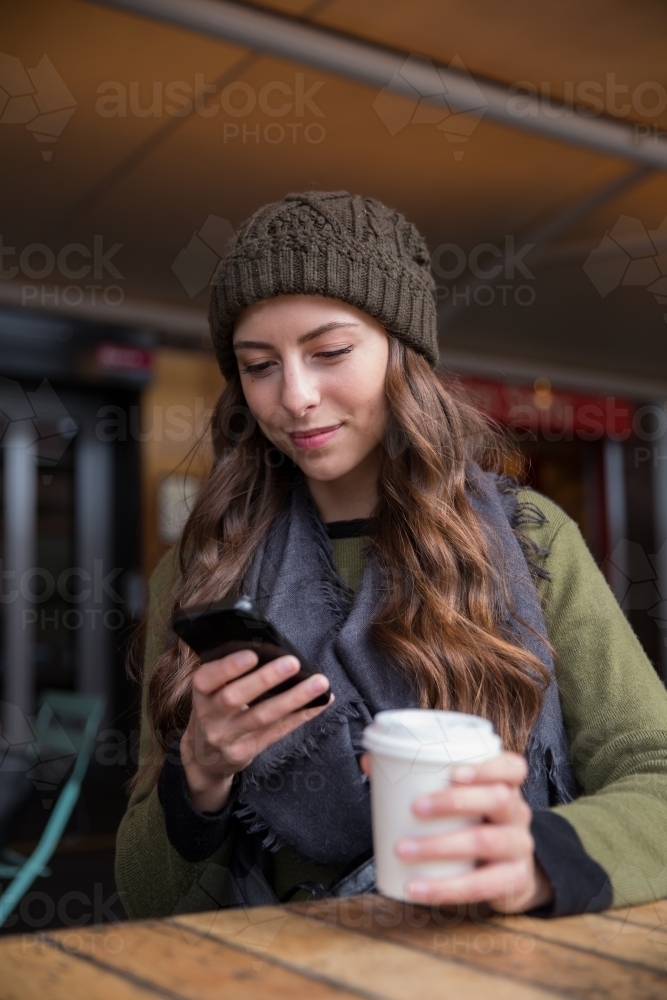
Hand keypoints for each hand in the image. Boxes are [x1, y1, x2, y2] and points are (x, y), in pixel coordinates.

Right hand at [181, 649, 331, 811]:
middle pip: (235, 698)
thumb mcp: (211, 690)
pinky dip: (301, 715)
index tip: (253, 654)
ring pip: (262, 717)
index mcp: (201, 693)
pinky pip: (277, 732)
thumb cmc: (215, 709)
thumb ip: (230, 673)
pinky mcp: (244, 752)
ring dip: (294, 698)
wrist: (205, 756)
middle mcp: (210, 716)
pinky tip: (320, 703)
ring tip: (319, 683)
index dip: (228, 667)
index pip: (207, 679)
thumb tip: (271, 648)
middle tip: (293, 663)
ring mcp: (226, 737)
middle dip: (265, 679)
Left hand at [359, 751, 552, 912]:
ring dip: (441, 845)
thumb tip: (369, 762)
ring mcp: (519, 848)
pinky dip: (445, 888)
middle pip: (498, 799)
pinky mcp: (512, 882)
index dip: (488, 766)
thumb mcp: (460, 801)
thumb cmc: (475, 826)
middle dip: (454, 801)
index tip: (455, 771)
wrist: (511, 876)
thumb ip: (418, 779)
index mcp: (505, 787)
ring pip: (487, 841)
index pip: (512, 767)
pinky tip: (417, 888)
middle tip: (416, 807)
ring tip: (405, 849)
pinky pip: (480, 885)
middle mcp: (517, 814)